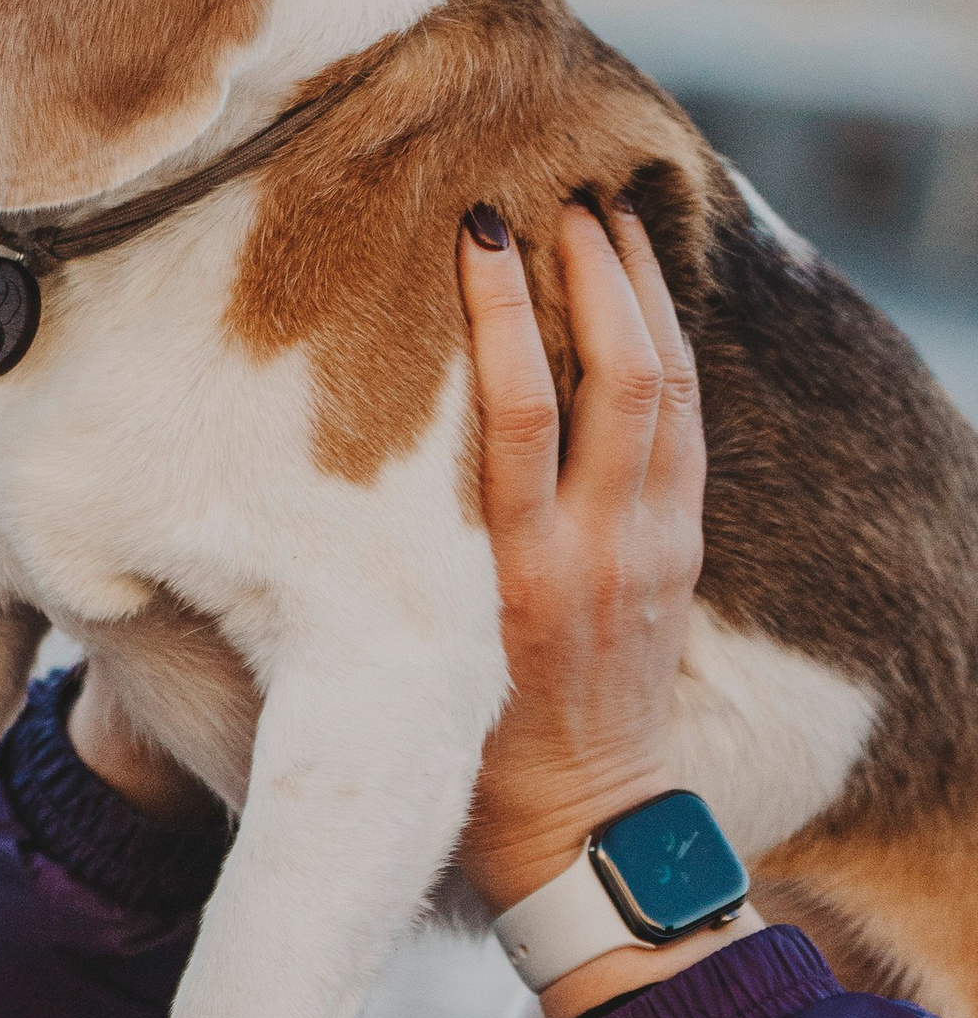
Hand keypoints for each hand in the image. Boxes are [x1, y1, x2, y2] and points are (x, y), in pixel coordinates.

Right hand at [456, 198, 754, 1016]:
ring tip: (612, 219)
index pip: (523, 412)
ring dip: (647, 297)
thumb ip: (396, 551)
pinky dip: (670, 351)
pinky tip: (646, 304)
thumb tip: (329, 457)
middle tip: (566, 194)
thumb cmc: (460, 742)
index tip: (479, 233)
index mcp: (519, 573)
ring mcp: (653, 549)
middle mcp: (598, 550)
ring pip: (673, 392)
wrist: (574, 824)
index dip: (506, 314)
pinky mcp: (679, 553)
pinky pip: (688, 429)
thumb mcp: (419, 643)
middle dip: (599, 276)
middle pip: (624, 378)